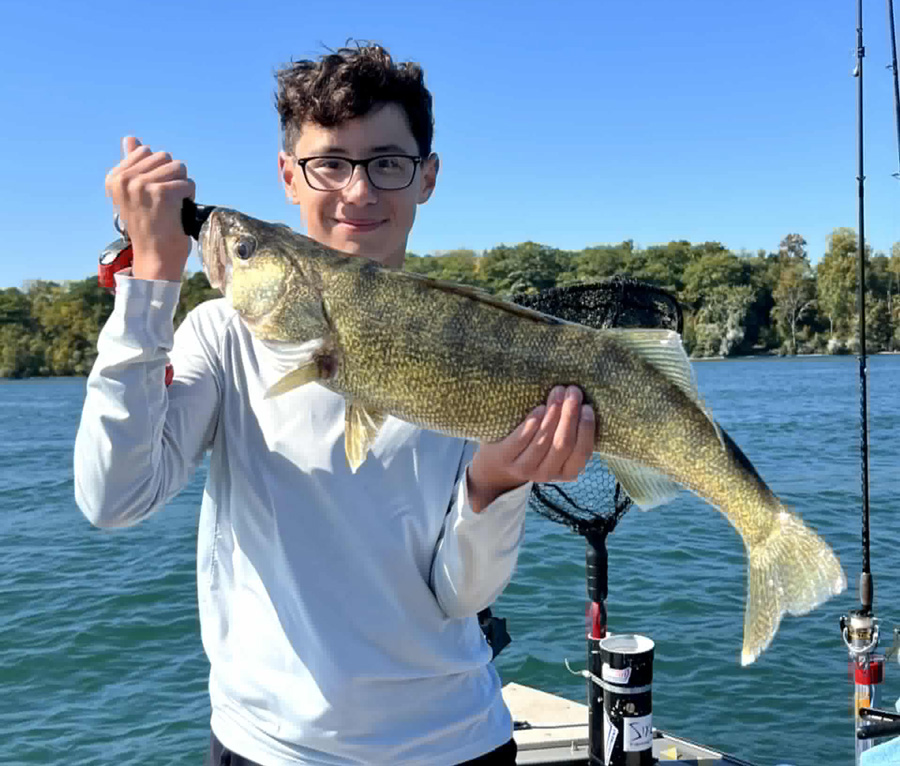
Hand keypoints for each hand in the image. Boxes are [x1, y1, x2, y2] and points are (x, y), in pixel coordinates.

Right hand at [105, 136, 194, 280]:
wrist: (155, 257)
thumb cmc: (149, 227)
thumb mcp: (135, 193)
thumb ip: (132, 164)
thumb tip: (130, 138)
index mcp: (115, 177)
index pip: (146, 152)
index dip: (158, 173)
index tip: (151, 196)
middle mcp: (124, 179)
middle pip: (165, 157)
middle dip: (172, 178)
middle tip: (164, 203)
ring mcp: (141, 184)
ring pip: (178, 167)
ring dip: (182, 187)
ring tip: (171, 206)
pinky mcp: (160, 192)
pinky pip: (188, 183)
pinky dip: (189, 198)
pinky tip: (179, 212)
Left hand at [467, 385, 595, 512]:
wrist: (498, 465)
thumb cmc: (535, 446)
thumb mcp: (556, 447)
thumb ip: (571, 432)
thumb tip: (583, 399)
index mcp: (567, 472)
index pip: (582, 452)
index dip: (586, 429)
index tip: (587, 406)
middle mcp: (548, 474)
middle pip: (564, 443)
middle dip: (570, 414)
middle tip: (573, 391)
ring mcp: (525, 468)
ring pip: (543, 440)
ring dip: (553, 413)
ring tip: (557, 392)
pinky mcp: (506, 459)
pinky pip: (521, 439)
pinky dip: (532, 423)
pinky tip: (539, 408)